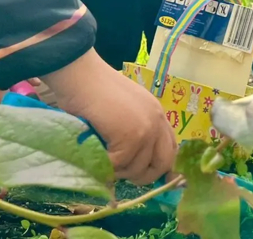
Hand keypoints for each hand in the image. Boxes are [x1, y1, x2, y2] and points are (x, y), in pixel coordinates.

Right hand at [44, 49, 176, 184]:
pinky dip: (105, 164)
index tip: (145, 174)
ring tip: (102, 155)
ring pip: (137, 169)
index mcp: (157, 114)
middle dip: (142, 176)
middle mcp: (157, 121)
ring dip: (119, 170)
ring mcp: (146, 129)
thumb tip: (134, 162)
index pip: (171, 148)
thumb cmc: (94, 90)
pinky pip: (119, 165)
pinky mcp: (131, 137)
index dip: (160, 165)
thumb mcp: (124, 110)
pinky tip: (95, 150)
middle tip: (122, 173)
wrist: (81, 75)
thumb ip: (135, 128)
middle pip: (162, 164)